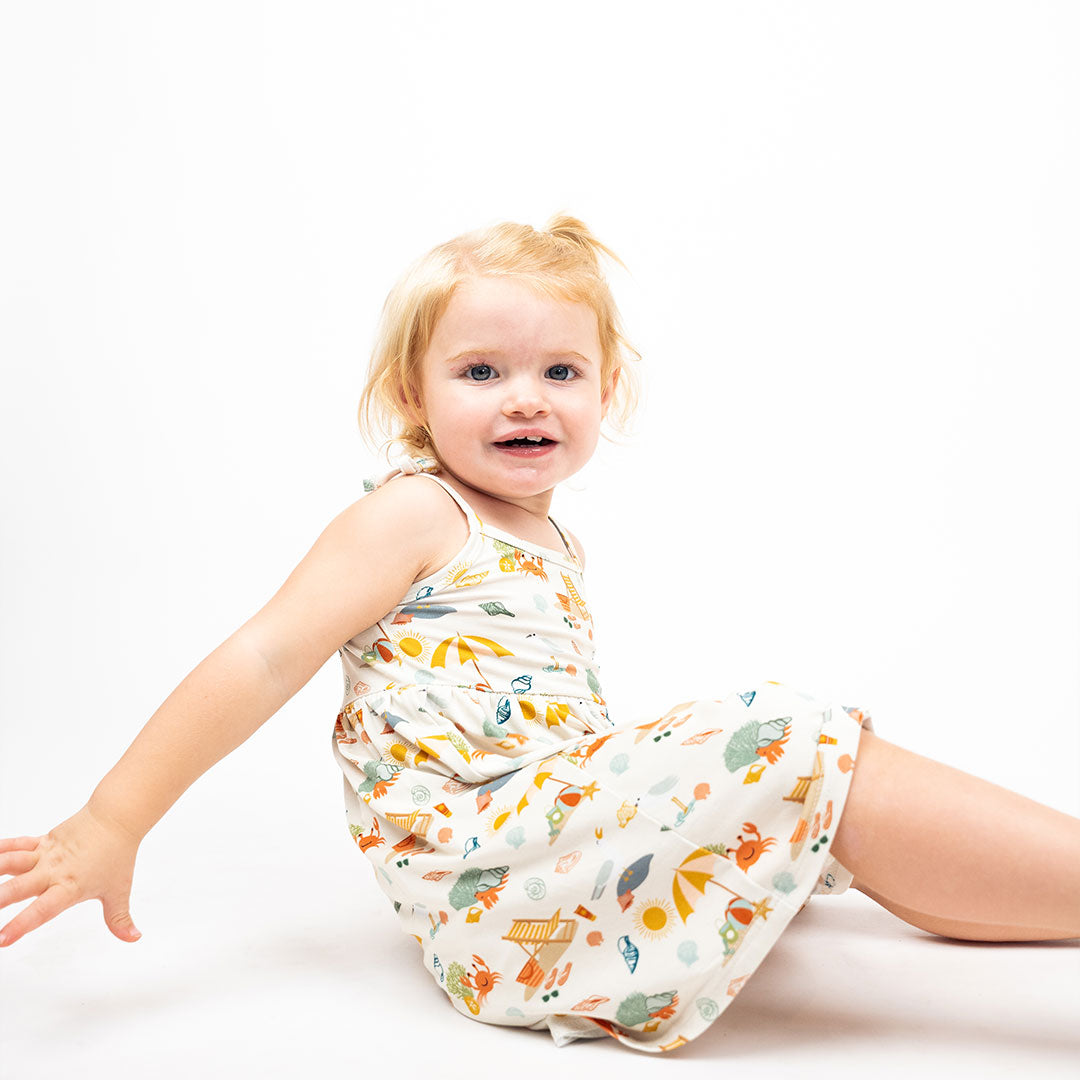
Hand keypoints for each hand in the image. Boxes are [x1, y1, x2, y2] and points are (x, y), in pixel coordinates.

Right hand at [0, 803, 142, 946]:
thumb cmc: (118, 854)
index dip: (22, 924)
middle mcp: (53, 871)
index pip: (43, 909)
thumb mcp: (119, 891)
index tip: (2, 939)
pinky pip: (16, 845)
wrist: (118, 818)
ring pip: (12, 863)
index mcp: (70, 887)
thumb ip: (120, 918)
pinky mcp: (41, 841)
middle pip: (19, 888)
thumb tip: (134, 937)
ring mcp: (45, 855)